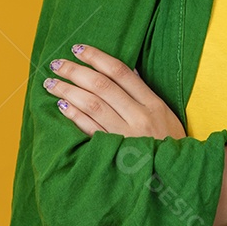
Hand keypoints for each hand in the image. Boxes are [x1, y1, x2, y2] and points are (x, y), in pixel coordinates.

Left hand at [43, 43, 185, 139]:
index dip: (97, 57)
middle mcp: (138, 117)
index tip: (78, 48)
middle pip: (101, 86)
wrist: (175, 177)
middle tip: (57, 63)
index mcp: (153, 104)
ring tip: (51, 83)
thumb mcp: (166, 115)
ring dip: (69, 92)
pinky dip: (74, 116)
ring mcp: (124, 136)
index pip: (120, 72)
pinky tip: (62, 106)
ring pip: (92, 106)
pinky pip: (89, 130)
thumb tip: (124, 72)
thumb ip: (144, 94)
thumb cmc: (169, 145)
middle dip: (76, 72)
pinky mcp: (113, 153)